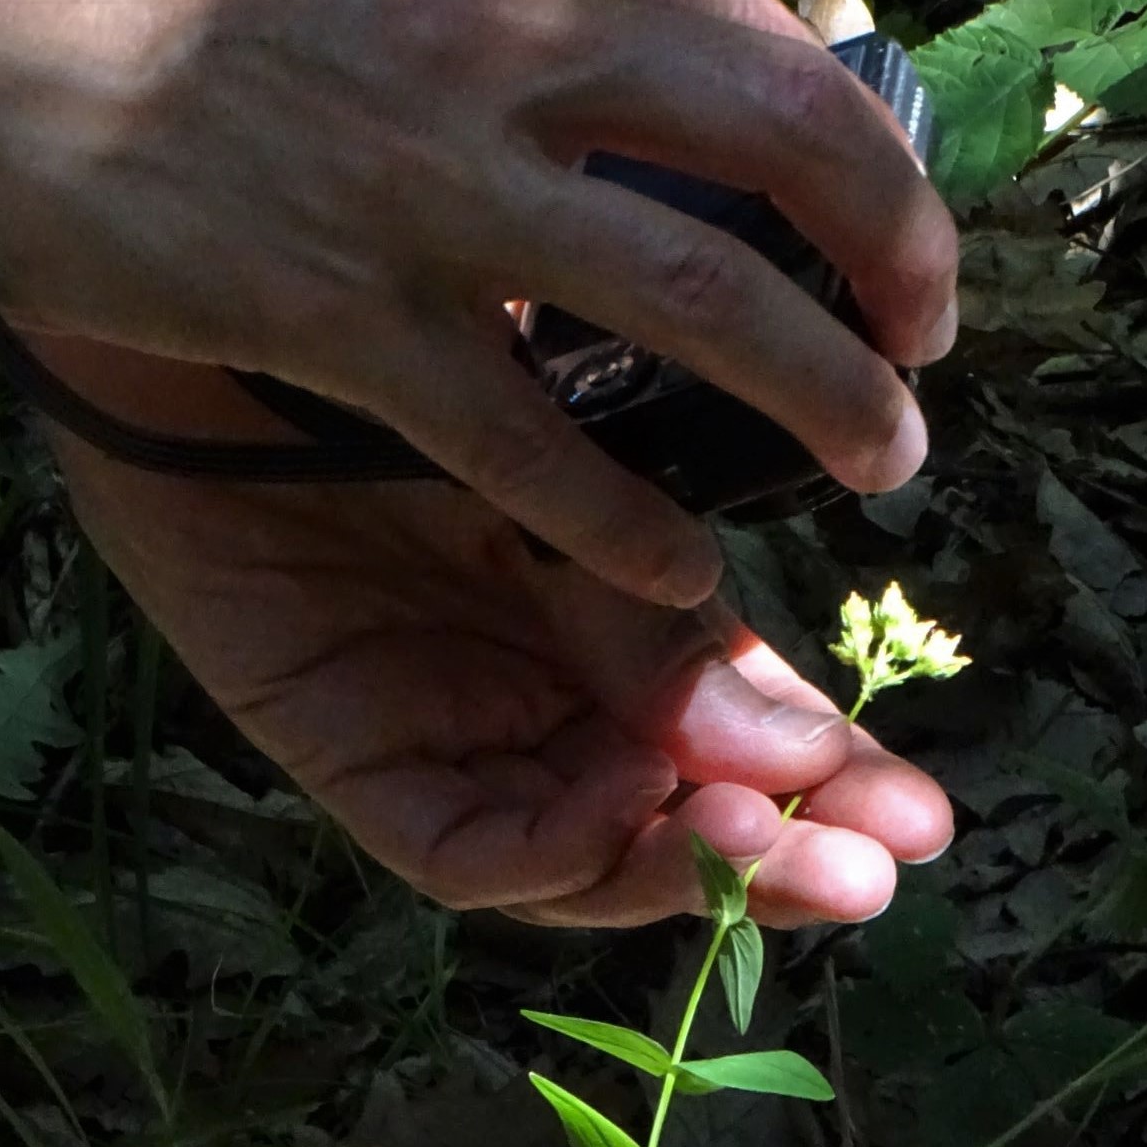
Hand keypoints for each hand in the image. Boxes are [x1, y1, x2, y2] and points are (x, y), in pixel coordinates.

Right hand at [0, 0, 955, 603]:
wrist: (7, 47)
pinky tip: (691, 575)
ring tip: (881, 465)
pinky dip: (627, 519)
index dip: (881, 167)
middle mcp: (508, 59)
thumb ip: (569, 16)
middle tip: (929, 371)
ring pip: (692, 299)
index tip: (916, 262)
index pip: (773, 51)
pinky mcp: (346, 316)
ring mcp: (431, 193)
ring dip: (819, 392)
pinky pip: (528, 437)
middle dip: (892, 269)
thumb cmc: (231, 11)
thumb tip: (737, 44)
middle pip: (778, 152)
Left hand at [51, 347, 951, 925]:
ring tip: (773, 838)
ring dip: (680, 865)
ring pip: (579, 862)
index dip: (822, 786)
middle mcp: (538, 703)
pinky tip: (621, 791)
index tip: (924, 812)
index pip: (731, 744)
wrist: (222, 277)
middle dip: (779, 857)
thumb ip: (666, 622)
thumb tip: (804, 745)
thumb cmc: (406, 354)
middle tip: (881, 869)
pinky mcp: (349, 762)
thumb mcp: (575, 483)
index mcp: (606, 627)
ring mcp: (450, 741)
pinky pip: (464, 853)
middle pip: (670, 823)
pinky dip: (550, 845)